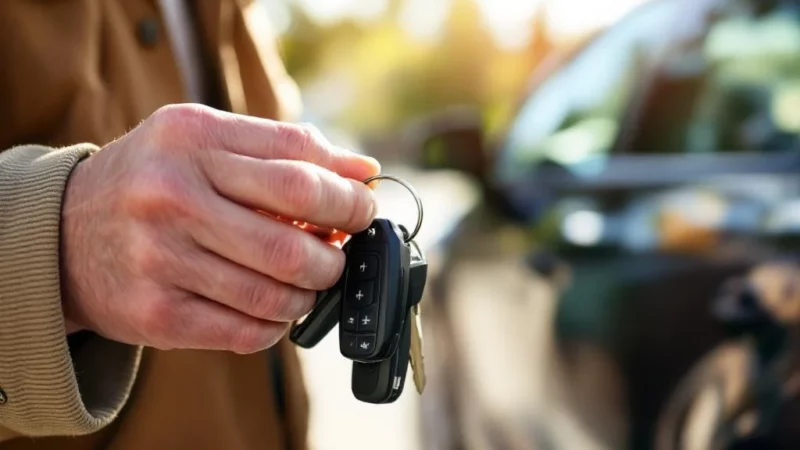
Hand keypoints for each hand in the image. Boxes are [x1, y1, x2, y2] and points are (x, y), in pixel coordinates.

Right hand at [60, 104, 379, 352]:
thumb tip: (363, 171)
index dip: (347, 196)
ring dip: (310, 293)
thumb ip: (283, 148)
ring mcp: (161, 258)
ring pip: (276, 293)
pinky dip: (277, 325)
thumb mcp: (206, 141)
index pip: (299, 169)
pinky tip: (274, 308)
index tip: (363, 208)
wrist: (66, 233)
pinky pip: (247, 332)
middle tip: (338, 253)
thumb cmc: (156, 180)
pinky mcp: (157, 314)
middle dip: (336, 254)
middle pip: (292, 240)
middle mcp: (171, 195)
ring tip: (307, 281)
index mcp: (192, 139)